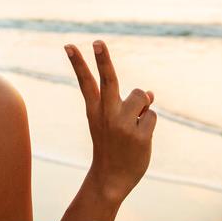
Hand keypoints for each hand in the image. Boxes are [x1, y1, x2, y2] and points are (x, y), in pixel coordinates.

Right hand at [64, 40, 156, 201]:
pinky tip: (139, 138)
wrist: (110, 179)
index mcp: (95, 110)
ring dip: (142, 107)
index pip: (85, 81)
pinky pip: (152, 116)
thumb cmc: (111, 146)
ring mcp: (123, 125)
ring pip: (141, 96)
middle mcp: (107, 115)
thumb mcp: (111, 123)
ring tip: (133, 126)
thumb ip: (127, 105)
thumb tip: (151, 93)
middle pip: (108, 80)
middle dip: (103, 59)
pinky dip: (148, 124)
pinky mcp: (140, 136)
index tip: (69, 45)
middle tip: (98, 41)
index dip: (78, 62)